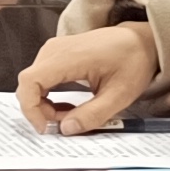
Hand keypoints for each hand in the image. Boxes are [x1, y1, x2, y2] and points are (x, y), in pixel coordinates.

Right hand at [18, 19, 164, 135]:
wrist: (140, 41)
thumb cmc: (133, 61)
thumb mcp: (120, 95)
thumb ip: (93, 114)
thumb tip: (67, 129)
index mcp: (68, 57)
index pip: (30, 82)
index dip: (31, 108)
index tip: (45, 128)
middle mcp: (54, 50)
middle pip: (29, 86)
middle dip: (42, 111)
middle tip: (67, 124)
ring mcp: (53, 50)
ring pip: (33, 84)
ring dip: (46, 105)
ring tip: (72, 114)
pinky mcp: (56, 54)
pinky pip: (41, 79)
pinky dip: (49, 97)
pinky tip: (69, 104)